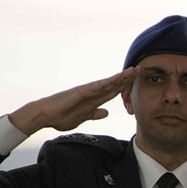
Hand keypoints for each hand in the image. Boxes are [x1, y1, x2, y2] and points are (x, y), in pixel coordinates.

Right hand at [7, 69, 135, 136]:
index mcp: (94, 100)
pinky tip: (117, 78)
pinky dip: (107, 82)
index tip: (137, 82)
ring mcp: (87, 91)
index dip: (126, 87)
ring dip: (121, 77)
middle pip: (114, 85)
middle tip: (141, 70)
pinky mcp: (81, 92)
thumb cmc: (61, 117)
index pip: (114, 92)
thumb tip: (106, 113)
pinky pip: (97, 86)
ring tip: (134, 70)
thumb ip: (95, 114)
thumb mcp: (83, 118)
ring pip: (108, 83)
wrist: (46, 116)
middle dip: (127, 78)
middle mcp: (93, 93)